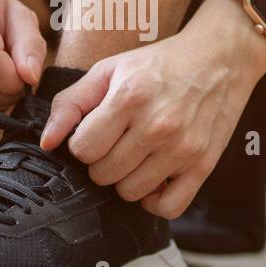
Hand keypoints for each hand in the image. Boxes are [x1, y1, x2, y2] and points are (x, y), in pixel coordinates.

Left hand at [39, 0, 265, 217]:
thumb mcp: (110, 70)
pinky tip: (155, 177)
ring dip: (127, 179)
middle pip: (104, 175)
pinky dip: (156, 201)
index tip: (97, 131)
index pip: (83, 149)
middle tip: (117, 142)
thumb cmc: (158, 64)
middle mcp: (157, 126)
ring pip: (131, 193)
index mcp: (129, 97)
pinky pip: (168, 208)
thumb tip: (47, 142)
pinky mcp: (203, 165)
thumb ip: (71, 103)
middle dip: (102, 161)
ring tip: (137, 155)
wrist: (218, 58)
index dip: (83, 143)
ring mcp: (183, 148)